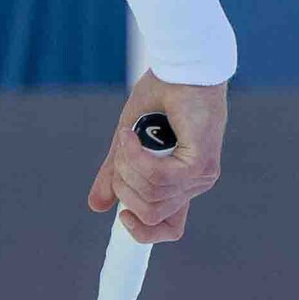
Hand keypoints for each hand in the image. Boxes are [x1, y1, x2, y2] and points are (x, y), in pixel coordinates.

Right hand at [88, 76, 224, 240]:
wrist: (182, 65)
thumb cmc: (162, 95)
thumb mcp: (129, 142)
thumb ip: (117, 173)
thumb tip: (97, 206)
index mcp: (181, 184)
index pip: (170, 229)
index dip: (143, 234)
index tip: (122, 217)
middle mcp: (195, 185)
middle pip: (150, 215)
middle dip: (124, 185)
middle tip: (122, 149)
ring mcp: (200, 176)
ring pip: (151, 196)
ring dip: (129, 165)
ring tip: (128, 136)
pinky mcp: (199, 164)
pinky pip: (158, 178)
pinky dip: (137, 157)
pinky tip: (130, 135)